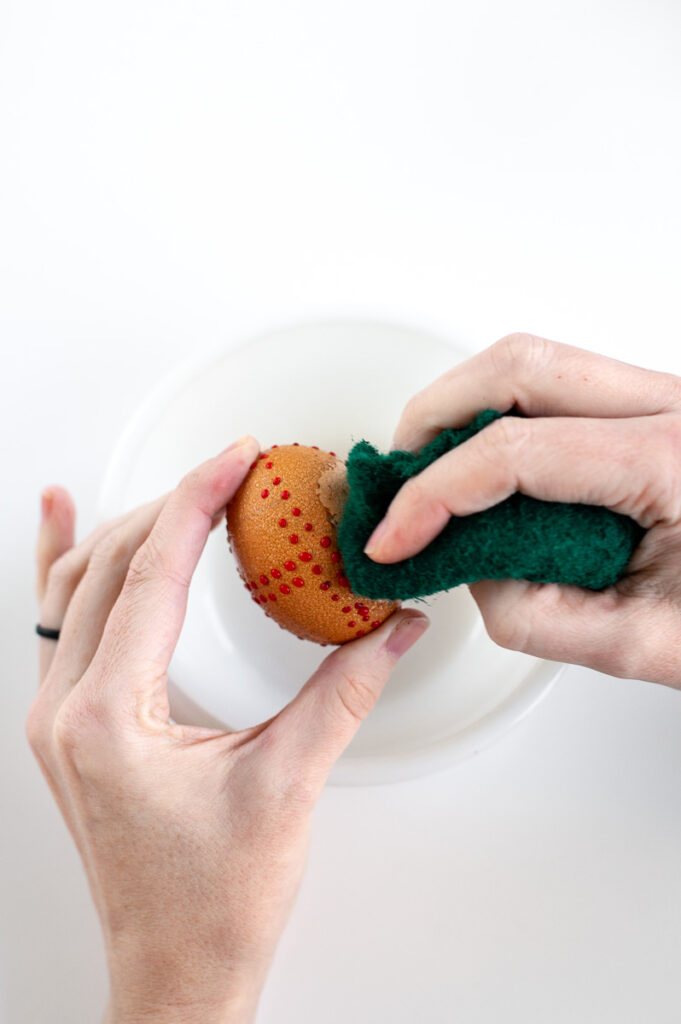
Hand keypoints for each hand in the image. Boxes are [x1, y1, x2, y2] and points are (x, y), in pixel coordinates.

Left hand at [28, 435, 429, 1023]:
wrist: (177, 968)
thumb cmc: (216, 901)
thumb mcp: (289, 781)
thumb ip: (346, 690)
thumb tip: (391, 627)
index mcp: (109, 718)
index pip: (152, 575)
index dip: (199, 503)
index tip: (236, 461)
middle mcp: (66, 711)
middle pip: (110, 567)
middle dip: (173, 506)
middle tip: (231, 473)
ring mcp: (57, 718)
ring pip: (75, 586)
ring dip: (129, 530)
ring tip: (180, 490)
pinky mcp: (68, 725)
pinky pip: (52, 621)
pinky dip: (57, 560)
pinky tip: (60, 518)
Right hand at [363, 332, 680, 686]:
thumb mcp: (649, 646)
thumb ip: (541, 618)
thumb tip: (471, 571)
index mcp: (674, 460)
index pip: (516, 451)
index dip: (432, 495)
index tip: (394, 540)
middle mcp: (673, 406)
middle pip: (518, 364)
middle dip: (434, 416)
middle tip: (398, 482)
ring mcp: (667, 397)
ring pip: (535, 362)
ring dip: (465, 409)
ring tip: (431, 475)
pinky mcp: (654, 408)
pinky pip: (559, 389)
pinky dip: (503, 419)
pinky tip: (486, 470)